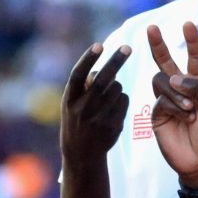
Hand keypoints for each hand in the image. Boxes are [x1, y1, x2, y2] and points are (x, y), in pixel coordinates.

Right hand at [60, 43, 131, 164]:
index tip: (99, 45)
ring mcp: (98, 118)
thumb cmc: (77, 118)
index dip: (88, 59)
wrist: (81, 152)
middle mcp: (82, 108)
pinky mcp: (112, 126)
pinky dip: (122, 98)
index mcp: (69, 99)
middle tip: (128, 47)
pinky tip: (114, 107)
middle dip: (116, 61)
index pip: (78, 75)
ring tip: (108, 95)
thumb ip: (86, 84)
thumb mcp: (73, 101)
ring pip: (117, 88)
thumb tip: (109, 65)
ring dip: (116, 85)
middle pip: (103, 79)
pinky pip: (124, 100)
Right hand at [146, 23, 197, 186]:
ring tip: (189, 108)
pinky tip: (183, 116)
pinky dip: (173, 104)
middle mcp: (182, 89)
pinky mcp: (158, 113)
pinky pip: (160, 98)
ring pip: (162, 79)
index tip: (188, 24)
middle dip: (158, 45)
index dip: (192, 41)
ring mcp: (168, 101)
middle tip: (151, 28)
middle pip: (166, 61)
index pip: (195, 58)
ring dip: (176, 91)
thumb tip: (174, 77)